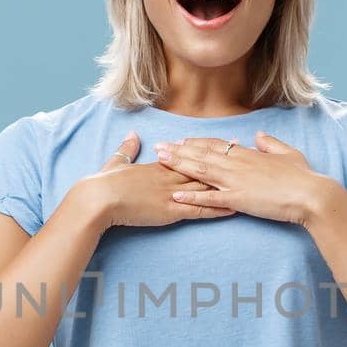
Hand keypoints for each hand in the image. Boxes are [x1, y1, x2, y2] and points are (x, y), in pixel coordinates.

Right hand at [74, 132, 237, 229]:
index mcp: (158, 166)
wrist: (99, 198)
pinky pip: (199, 210)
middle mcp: (169, 176)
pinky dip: (217, 209)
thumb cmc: (104, 183)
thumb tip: (132, 136)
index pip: (189, 156)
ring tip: (246, 178)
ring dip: (227, 183)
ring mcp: (172, 193)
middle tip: (244, 151)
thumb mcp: (117, 162)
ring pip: (205, 187)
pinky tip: (233, 208)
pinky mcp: (170, 210)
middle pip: (203, 166)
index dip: (208, 150)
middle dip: (225, 160)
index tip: (224, 143)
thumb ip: (127, 150)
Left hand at [152, 132, 330, 225]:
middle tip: (158, 148)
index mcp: (248, 154)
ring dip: (179, 166)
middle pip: (202, 155)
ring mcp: (236, 181)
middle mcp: (238, 164)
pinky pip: (209, 198)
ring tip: (160, 161)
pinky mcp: (238, 199)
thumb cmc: (303, 176)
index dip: (197, 143)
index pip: (216, 145)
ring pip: (201, 171)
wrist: (311, 194)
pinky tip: (176, 194)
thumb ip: (270, 143)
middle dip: (178, 151)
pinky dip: (192, 196)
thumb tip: (259, 135)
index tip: (181, 141)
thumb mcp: (287, 153)